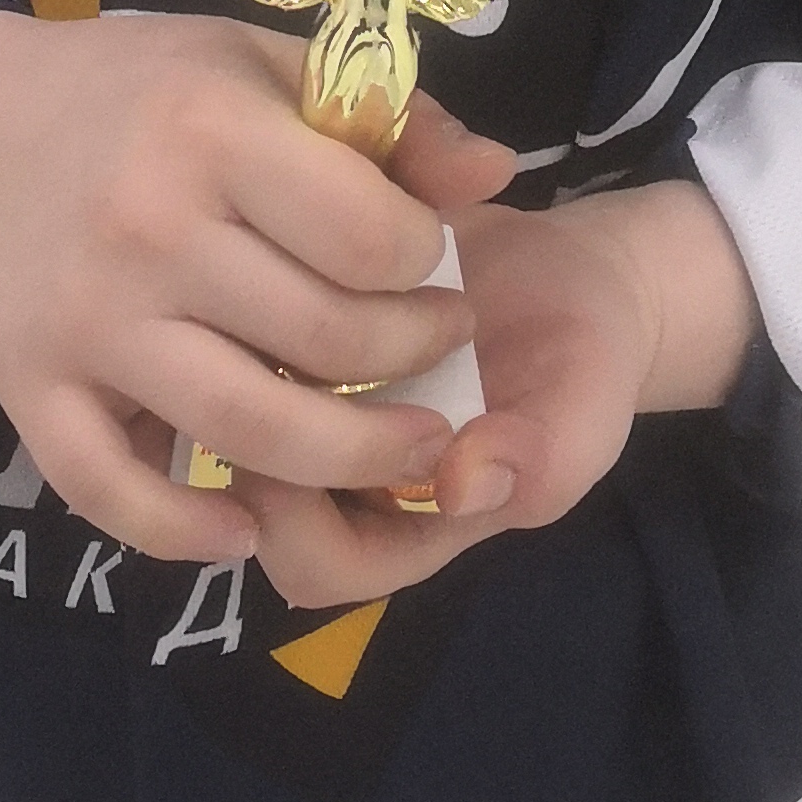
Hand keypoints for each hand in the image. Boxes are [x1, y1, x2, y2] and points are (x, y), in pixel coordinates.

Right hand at [0, 9, 511, 563]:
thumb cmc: (147, 91)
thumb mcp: (264, 65)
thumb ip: (389, 120)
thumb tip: (499, 173)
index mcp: (209, 133)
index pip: (369, 237)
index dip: (428, 262)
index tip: (434, 263)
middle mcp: (146, 231)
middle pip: (328, 343)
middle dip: (416, 358)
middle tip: (439, 345)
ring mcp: (85, 322)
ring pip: (249, 433)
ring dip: (351, 458)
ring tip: (406, 443)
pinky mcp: (31, 389)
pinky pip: (112, 491)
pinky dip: (184, 532)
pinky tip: (246, 528)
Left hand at [235, 173, 761, 612]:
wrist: (580, 270)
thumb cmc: (581, 369)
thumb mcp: (582, 423)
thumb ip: (538, 465)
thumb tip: (465, 483)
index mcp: (394, 518)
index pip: (311, 565)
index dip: (299, 524)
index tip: (324, 441)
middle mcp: (333, 458)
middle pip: (239, 485)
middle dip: (246, 421)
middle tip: (273, 352)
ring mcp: (310, 385)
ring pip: (219, 393)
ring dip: (238, 341)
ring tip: (284, 286)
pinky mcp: (300, 304)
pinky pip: (240, 311)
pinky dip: (264, 270)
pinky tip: (305, 236)